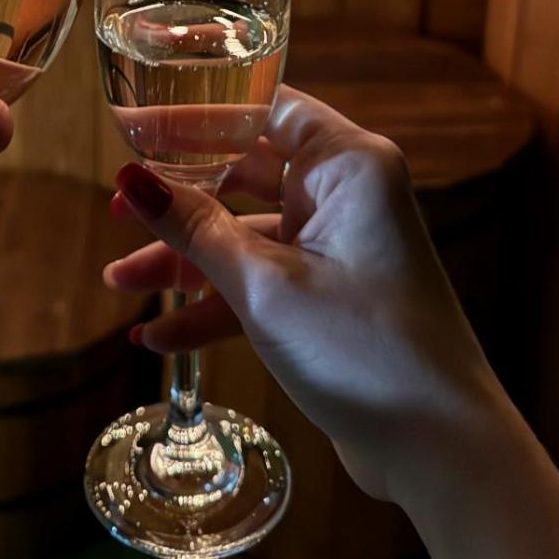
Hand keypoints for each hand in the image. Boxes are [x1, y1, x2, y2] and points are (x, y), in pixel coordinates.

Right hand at [105, 85, 499, 503]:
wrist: (440, 450)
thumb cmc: (364, 348)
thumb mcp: (265, 285)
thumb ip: (195, 229)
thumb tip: (132, 178)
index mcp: (347, 164)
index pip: (262, 108)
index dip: (197, 114)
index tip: (136, 126)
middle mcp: (346, 193)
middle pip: (246, 172)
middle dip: (179, 198)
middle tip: (118, 209)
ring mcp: (338, 246)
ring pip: (245, 234)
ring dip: (186, 262)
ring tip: (119, 284)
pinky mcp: (329, 296)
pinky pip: (260, 282)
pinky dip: (215, 304)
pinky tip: (161, 336)